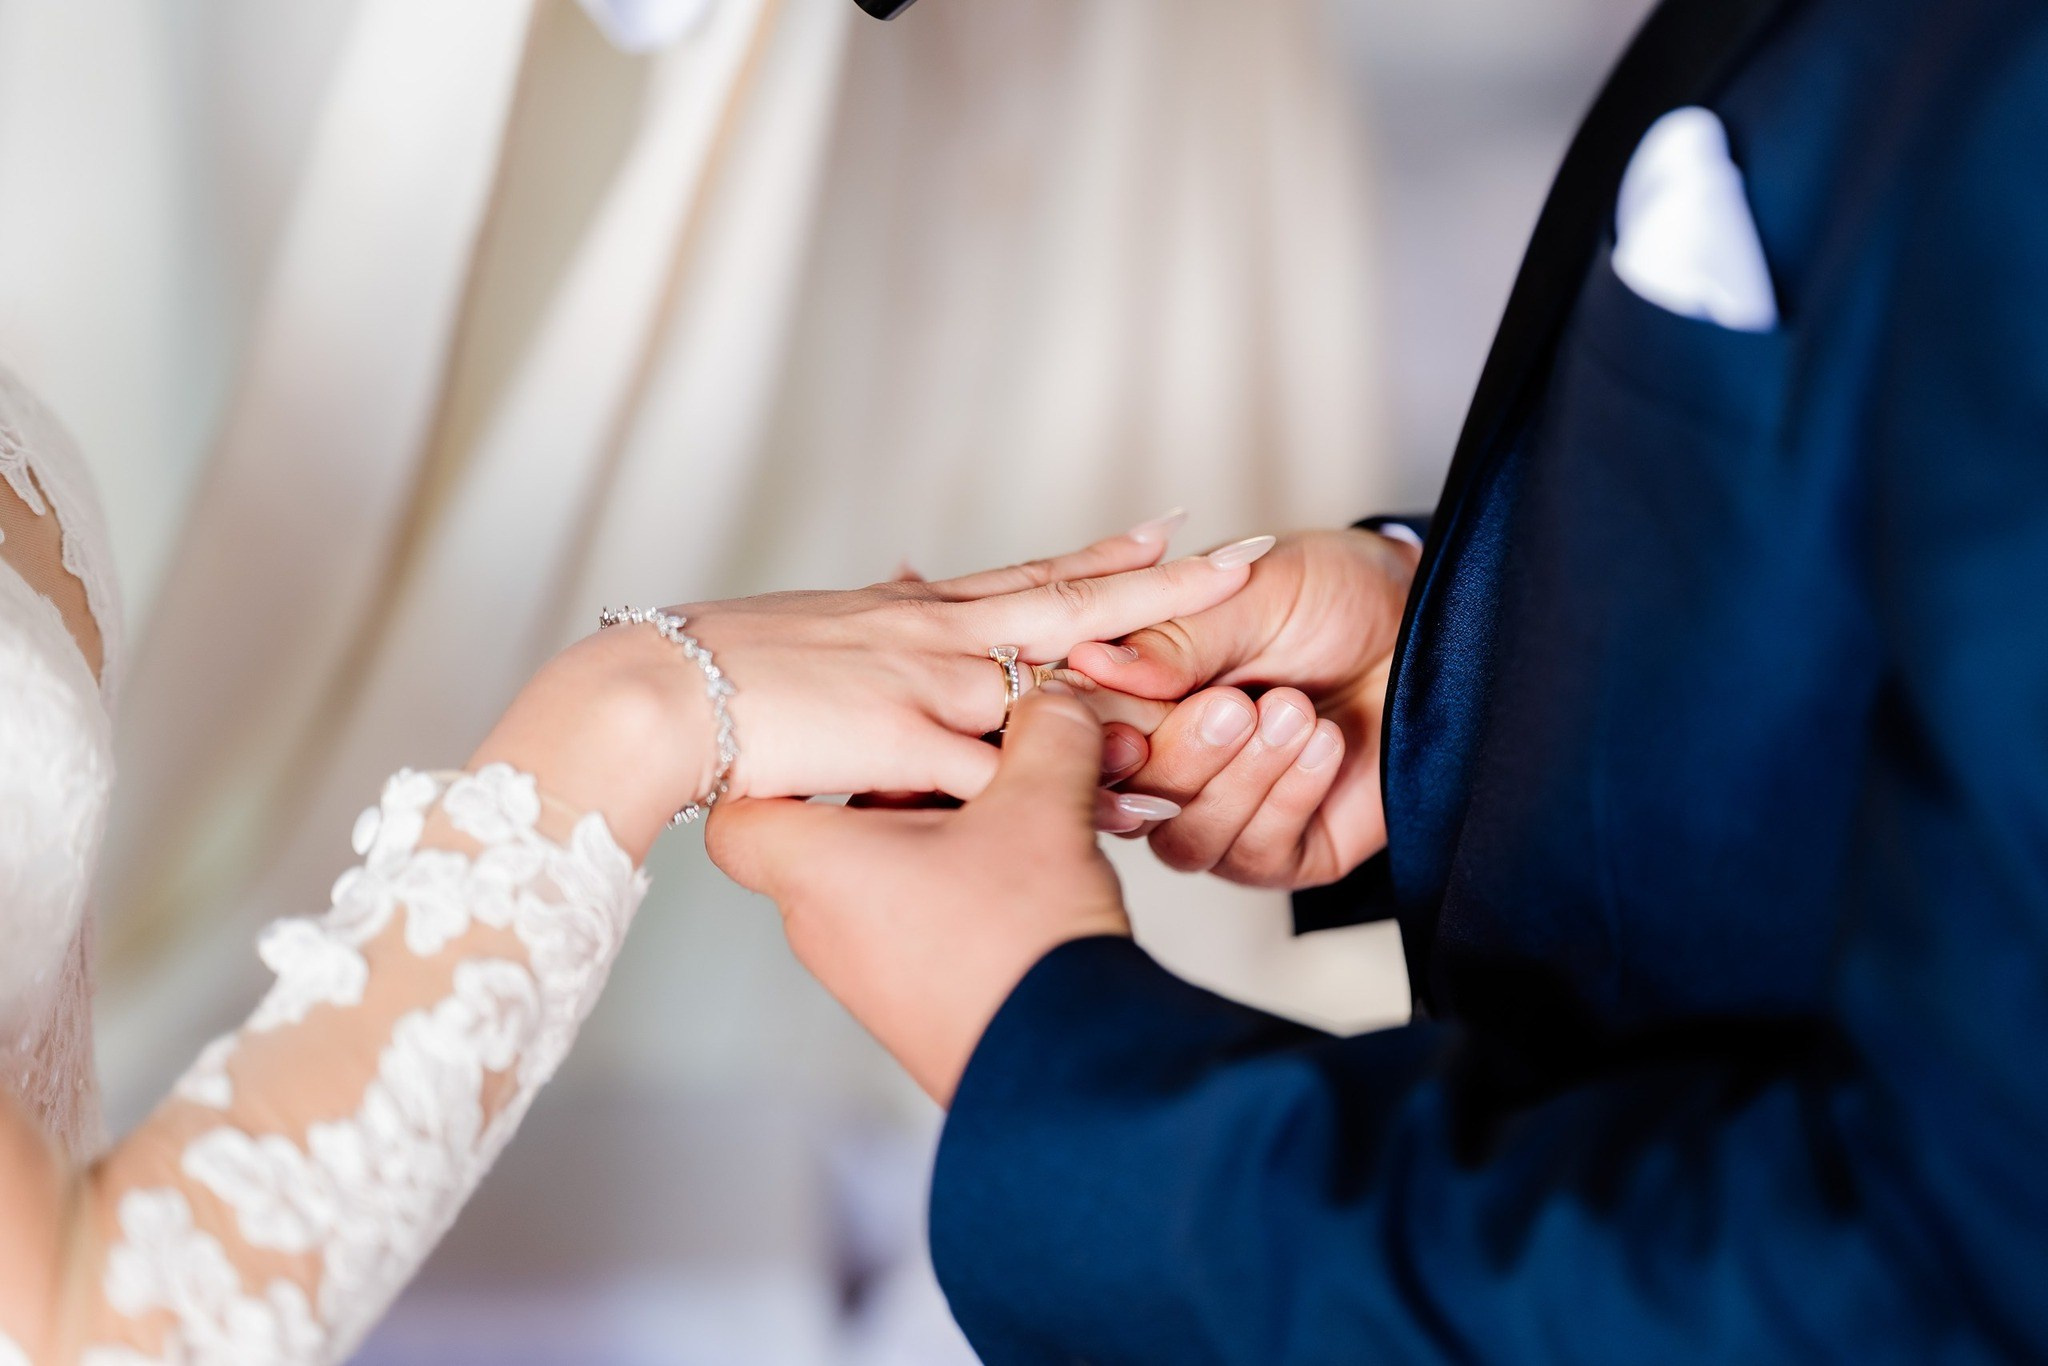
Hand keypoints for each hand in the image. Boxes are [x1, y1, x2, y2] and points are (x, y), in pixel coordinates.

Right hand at [472, 517, 1262, 857]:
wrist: (655, 693)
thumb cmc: (715, 669)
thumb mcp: (809, 632)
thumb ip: (870, 622)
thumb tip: (899, 586)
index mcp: (913, 611)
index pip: (1028, 576)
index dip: (1101, 557)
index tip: (1165, 530)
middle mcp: (937, 634)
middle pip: (1073, 602)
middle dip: (1165, 583)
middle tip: (1246, 557)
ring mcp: (931, 683)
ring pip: (1065, 685)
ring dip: (1154, 686)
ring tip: (1240, 676)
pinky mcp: (912, 739)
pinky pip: (1020, 770)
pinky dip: (1086, 789)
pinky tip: (1149, 801)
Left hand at [707, 684, 1127, 1103]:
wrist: (1072, 1076)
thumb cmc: (1022, 943)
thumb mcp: (1040, 806)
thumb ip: (1044, 733)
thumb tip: (1052, 699)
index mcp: (816, 868)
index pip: (735, 810)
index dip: (774, 765)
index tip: (828, 738)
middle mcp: (821, 924)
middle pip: (831, 825)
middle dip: (902, 782)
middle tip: (967, 757)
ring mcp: (867, 972)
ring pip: (884, 870)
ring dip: (946, 830)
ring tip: (1021, 807)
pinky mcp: (915, 1003)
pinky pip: (919, 916)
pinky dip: (965, 879)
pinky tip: (1033, 864)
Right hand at [1065, 527, 1418, 887]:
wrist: (1425, 619)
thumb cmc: (1333, 594)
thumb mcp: (1252, 593)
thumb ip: (1175, 637)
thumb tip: (1091, 664)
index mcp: (1137, 698)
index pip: (1086, 736)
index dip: (1099, 730)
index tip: (1128, 708)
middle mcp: (1170, 765)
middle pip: (1131, 800)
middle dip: (1183, 755)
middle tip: (1233, 704)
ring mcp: (1224, 815)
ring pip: (1187, 840)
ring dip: (1241, 778)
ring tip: (1291, 711)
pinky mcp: (1286, 852)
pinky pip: (1256, 855)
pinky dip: (1287, 799)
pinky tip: (1322, 743)